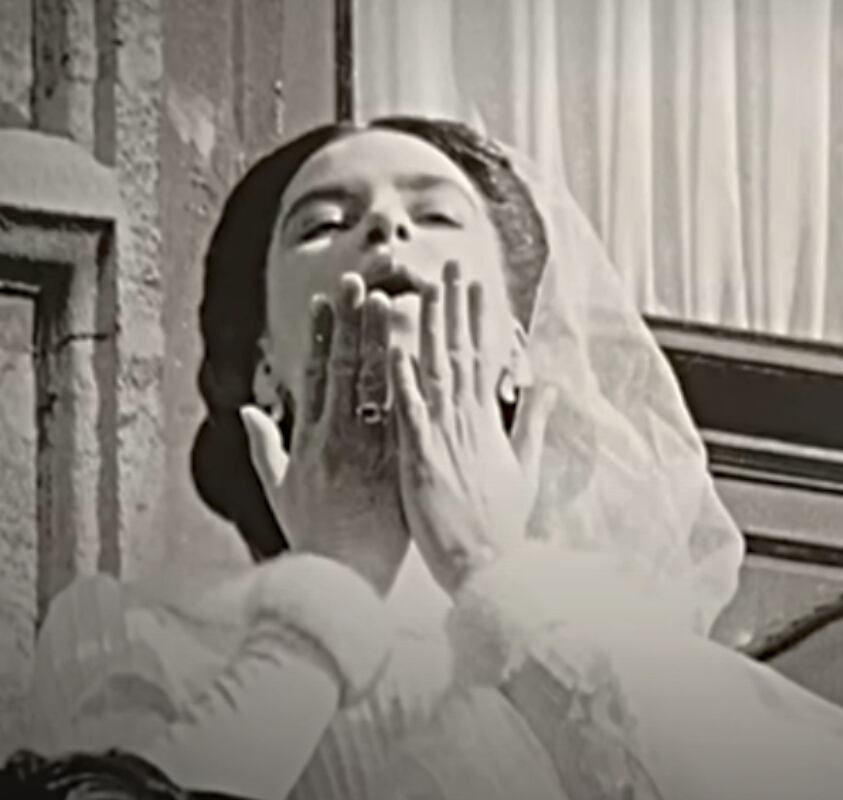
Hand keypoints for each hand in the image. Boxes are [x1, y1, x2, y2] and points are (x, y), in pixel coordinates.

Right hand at [241, 274, 409, 593]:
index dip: (322, 336)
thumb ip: (267, 448)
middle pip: (346, 370)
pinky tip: (412, 355)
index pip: (318, 376)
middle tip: (357, 282)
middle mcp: (337, 439)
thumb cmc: (315, 540)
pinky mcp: (390, 467)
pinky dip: (405, 386)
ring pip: (373, 387)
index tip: (327, 301)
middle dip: (350, 324)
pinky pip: (401, 418)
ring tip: (384, 302)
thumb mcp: (280, 493)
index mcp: (310, 441)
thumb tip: (249, 409)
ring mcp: (365, 451)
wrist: (342, 583)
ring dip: (378, 342)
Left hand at [390, 261, 554, 593]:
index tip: (475, 286)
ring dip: (427, 330)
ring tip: (423, 290)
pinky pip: (410, 414)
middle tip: (451, 267)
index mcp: (488, 423)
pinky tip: (395, 349)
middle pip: (459, 354)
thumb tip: (547, 387)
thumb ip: (532, 424)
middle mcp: (467, 423)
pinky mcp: (421, 460)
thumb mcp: (526, 468)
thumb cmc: (501, 525)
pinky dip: (403, 382)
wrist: (489, 568)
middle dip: (454, 308)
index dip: (476, 320)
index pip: (481, 358)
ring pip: (434, 373)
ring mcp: (445, 439)